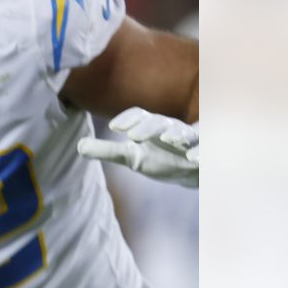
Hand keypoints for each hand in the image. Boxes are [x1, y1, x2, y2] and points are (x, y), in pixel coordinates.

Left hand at [77, 107, 198, 187]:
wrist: (194, 172)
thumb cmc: (161, 159)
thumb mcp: (133, 157)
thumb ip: (108, 150)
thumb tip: (78, 146)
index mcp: (152, 126)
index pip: (140, 115)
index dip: (128, 118)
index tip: (113, 127)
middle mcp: (172, 128)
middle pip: (160, 121)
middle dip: (148, 127)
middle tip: (132, 136)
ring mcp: (192, 139)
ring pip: (187, 131)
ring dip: (178, 134)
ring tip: (168, 139)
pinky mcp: (209, 151)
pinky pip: (208, 147)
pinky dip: (201, 152)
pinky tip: (193, 159)